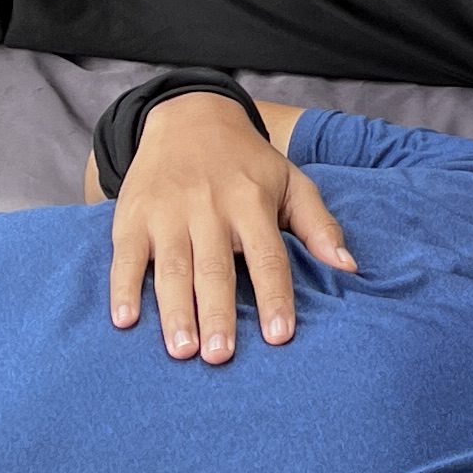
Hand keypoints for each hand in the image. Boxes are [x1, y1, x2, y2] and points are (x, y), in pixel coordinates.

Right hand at [102, 94, 357, 363]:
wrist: (188, 116)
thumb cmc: (247, 163)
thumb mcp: (290, 180)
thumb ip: (319, 224)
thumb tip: (349, 267)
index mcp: (252, 202)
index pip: (268, 256)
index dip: (274, 296)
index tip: (280, 336)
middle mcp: (209, 207)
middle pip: (215, 267)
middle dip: (218, 312)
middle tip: (220, 357)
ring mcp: (168, 212)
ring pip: (172, 267)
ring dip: (175, 311)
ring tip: (182, 351)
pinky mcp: (133, 216)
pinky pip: (126, 257)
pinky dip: (123, 288)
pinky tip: (125, 320)